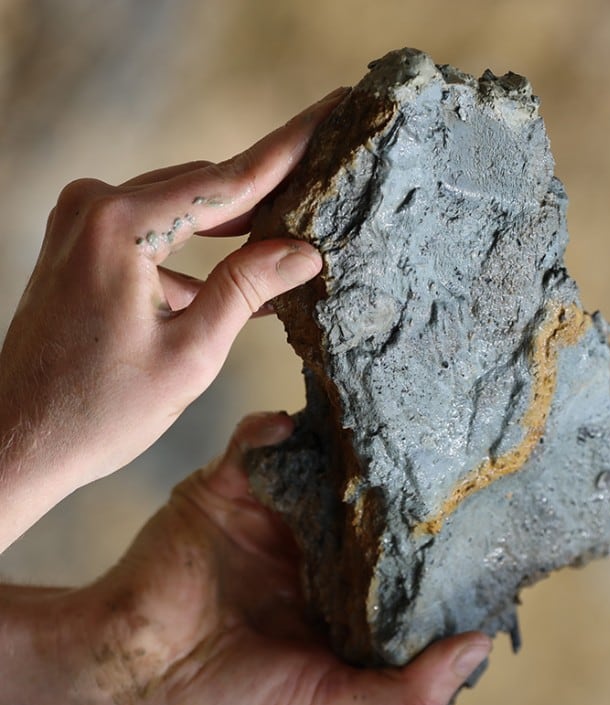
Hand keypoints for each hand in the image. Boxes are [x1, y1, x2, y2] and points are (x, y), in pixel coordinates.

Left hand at [0, 89, 345, 548]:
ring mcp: (81, 223)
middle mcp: (95, 207)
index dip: (289, 149)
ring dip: (234, 222)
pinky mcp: (80, 245)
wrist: (18, 441)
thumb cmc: (99, 410)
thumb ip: (246, 289)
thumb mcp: (190, 353)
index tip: (332, 111)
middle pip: (204, 186)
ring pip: (180, 206)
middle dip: (266, 187)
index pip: (228, 180)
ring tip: (293, 226)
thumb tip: (303, 251)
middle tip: (324, 177)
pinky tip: (239, 275)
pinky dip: (196, 251)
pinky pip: (154, 231)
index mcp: (121, 227)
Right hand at [0, 413, 490, 704]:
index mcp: (337, 592)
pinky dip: (272, 430)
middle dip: (396, 479)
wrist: (129, 667)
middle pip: (362, 501)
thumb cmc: (228, 696)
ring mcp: (270, 511)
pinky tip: (294, 426)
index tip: (476, 516)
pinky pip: (256, 444)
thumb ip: (404, 685)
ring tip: (384, 417)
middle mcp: (309, 545)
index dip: (429, 542)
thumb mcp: (328, 699)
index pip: (394, 557)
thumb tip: (480, 649)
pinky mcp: (228, 486)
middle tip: (441, 446)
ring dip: (344, 443)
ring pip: (318, 464)